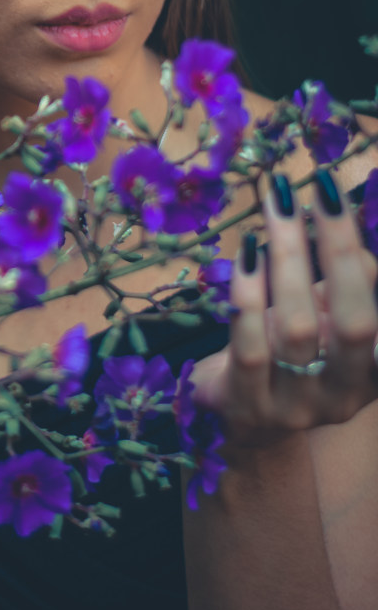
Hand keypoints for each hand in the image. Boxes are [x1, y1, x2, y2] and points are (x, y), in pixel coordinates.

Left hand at [190, 172, 377, 445]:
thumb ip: (350, 278)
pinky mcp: (250, 406)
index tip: (339, 198)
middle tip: (314, 194)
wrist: (244, 415)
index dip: (364, 261)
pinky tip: (246, 254)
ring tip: (277, 210)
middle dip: (338, 252)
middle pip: (354, 323)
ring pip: (298, 330)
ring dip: (288, 261)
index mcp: (374, 370)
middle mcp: (347, 394)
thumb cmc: (295, 351)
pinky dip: (248, 295)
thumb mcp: (330, 315)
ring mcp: (298, 406)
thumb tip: (344, 220)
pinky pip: (251, 347)